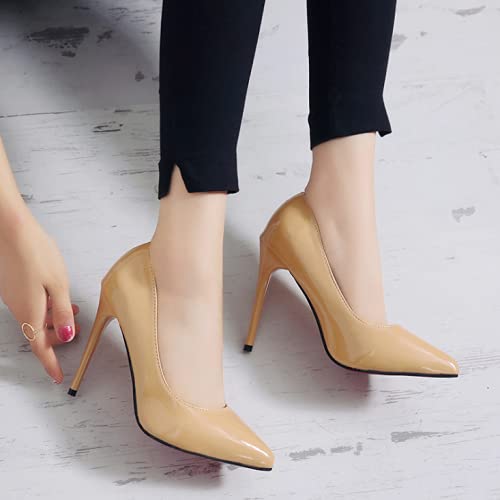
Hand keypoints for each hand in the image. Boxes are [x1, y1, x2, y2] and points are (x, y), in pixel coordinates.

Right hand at [0, 209, 79, 383]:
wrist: (11, 230)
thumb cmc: (37, 254)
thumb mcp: (58, 285)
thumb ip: (63, 312)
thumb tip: (67, 337)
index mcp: (30, 312)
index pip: (40, 347)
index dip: (50, 363)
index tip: (58, 377)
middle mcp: (18, 308)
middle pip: (38, 334)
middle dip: (57, 337)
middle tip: (75, 331)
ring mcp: (13, 297)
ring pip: (35, 319)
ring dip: (54, 320)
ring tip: (72, 310)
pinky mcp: (12, 287)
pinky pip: (30, 306)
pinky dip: (46, 307)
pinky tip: (57, 296)